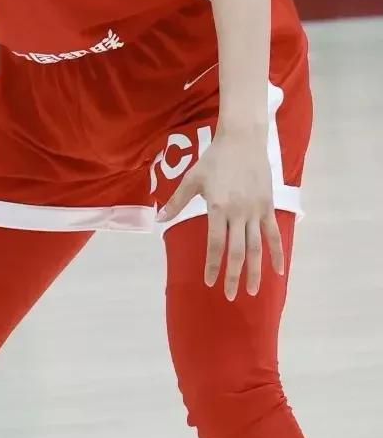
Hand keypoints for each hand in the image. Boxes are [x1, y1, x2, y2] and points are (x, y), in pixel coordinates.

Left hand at [158, 129, 284, 297]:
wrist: (242, 140)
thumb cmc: (214, 159)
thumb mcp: (192, 179)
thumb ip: (176, 201)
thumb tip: (158, 219)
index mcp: (218, 207)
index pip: (215, 244)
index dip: (213, 265)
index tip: (210, 283)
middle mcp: (238, 213)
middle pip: (237, 251)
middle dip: (233, 276)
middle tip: (230, 296)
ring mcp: (255, 211)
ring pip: (256, 247)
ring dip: (255, 271)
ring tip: (253, 291)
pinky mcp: (267, 207)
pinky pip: (273, 234)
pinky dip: (277, 253)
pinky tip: (279, 272)